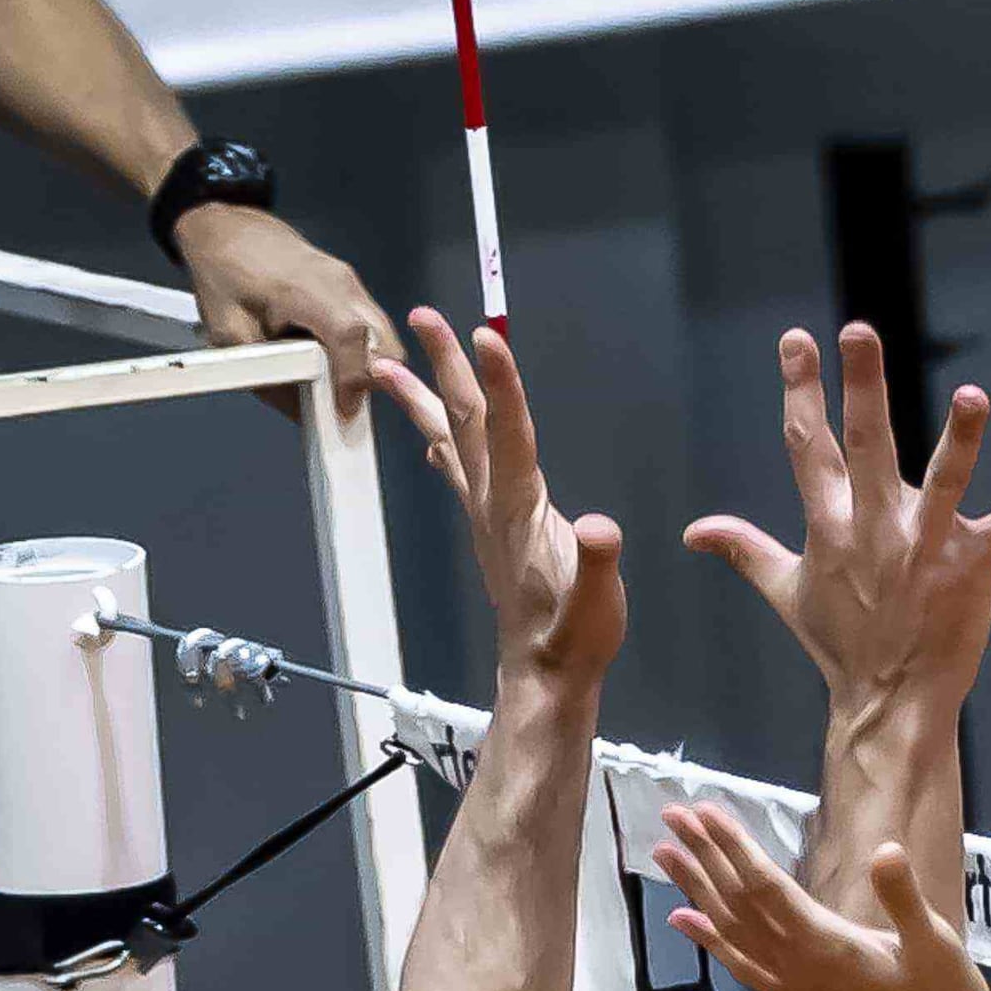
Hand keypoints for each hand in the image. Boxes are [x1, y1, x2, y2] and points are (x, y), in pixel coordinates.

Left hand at [181, 204, 401, 421]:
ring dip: (365, 365)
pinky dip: (359, 349)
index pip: (352, 338)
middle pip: (384, 342)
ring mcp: (349, 282)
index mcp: (306, 290)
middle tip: (342, 401)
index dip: (355, 380)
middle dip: (371, 379)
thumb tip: (299, 411)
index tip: (345, 409)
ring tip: (331, 382)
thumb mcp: (231, 334)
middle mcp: (339, 283)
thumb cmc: (224, 272)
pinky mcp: (350, 287)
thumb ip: (267, 375)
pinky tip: (327, 357)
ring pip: (382, 336)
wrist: (225, 229)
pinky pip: (371, 326)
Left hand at [384, 307, 621, 691]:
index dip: (501, 384)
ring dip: (424, 395)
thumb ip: (599, 564)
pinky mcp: (491, 524)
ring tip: (388, 361)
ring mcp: (487, 512)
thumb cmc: (575, 637)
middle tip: (420, 316)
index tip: (486, 335)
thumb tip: (603, 530)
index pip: (509, 433)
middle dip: (444, 365)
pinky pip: (459, 467)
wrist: (544, 673)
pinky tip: (432, 432)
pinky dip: (442, 438)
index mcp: (520, 508)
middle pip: (467, 420)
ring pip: (452, 438)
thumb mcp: (597, 603)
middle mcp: (494, 501)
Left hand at [651, 810, 990, 990]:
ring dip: (697, 890)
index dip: (735, 849)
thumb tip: (886, 851)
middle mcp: (796, 964)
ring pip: (731, 930)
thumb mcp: (939, 945)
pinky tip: (684, 921)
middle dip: (705, 857)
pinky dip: (708, 940)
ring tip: (664, 855)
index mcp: (827, 945)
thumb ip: (906, 900)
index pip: (767, 889)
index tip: (707, 812)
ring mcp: (790, 984)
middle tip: (671, 817)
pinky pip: (740, 964)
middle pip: (737, 904)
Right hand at [686, 325, 990, 717]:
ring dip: (960, 440)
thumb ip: (745, 549)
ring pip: (943, 483)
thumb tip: (693, 531)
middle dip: (862, 387)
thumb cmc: (839, 642)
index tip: (797, 339)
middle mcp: (874, 529)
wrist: (888, 700)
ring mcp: (924, 547)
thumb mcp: (785, 590)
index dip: (802, 391)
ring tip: (974, 396)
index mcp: (829, 526)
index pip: (809, 446)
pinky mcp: (969, 569)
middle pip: (866, 445)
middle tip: (858, 330)